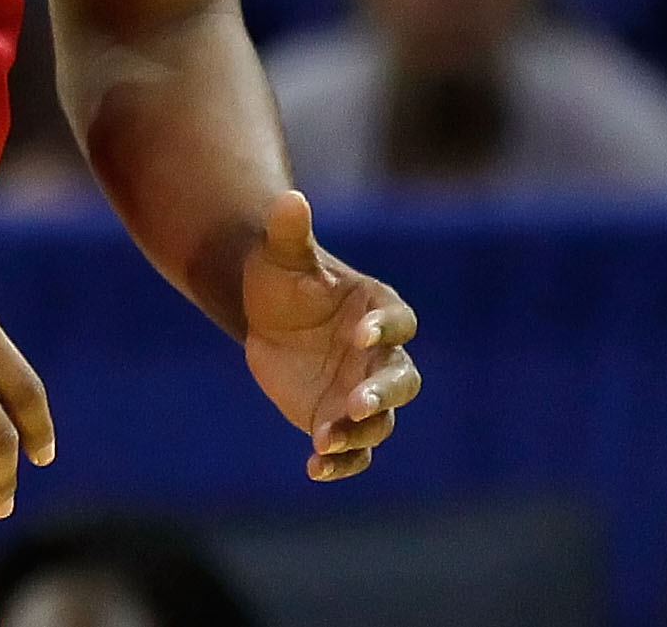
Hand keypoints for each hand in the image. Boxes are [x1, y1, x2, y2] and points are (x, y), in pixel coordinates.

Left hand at [241, 190, 421, 481]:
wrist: (265, 314)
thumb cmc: (281, 277)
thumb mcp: (280, 254)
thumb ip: (289, 231)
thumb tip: (289, 197)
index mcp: (377, 309)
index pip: (397, 321)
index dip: (383, 329)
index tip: (359, 335)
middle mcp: (380, 354)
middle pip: (401, 380)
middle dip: (383, 393)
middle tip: (356, 402)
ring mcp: (364, 391)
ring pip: (379, 421)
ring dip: (358, 432)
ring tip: (325, 441)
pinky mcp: (340, 419)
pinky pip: (354, 447)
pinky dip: (341, 462)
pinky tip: (314, 468)